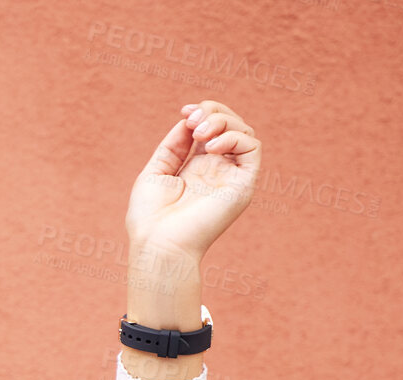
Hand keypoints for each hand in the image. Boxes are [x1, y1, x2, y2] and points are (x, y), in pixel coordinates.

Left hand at [126, 100, 262, 260]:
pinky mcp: (243, 184)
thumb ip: (174, 145)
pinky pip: (252, 148)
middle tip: (193, 120)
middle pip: (231, 125)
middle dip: (214, 111)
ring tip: (200, 133)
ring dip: (223, 121)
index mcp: (196, 168)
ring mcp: (231, 177)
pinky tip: (211, 147)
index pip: (211, 129)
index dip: (203, 112)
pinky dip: (234, 137)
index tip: (185, 111)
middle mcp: (217, 170)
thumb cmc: (150, 217)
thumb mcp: (156, 171)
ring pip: (244, 132)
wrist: (158, 245)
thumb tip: (189, 121)